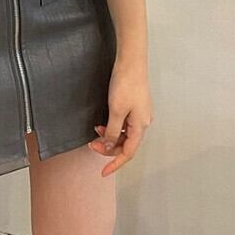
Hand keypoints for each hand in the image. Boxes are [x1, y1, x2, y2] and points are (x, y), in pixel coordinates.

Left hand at [89, 58, 153, 175]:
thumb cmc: (126, 84)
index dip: (115, 163)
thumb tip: (110, 145)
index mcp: (141, 126)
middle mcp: (143, 122)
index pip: (128, 153)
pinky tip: (103, 122)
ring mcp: (140, 113)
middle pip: (126, 144)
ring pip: (125, 134)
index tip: (103, 172)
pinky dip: (113, 126)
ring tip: (96, 131)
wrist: (131, 62)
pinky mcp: (135, 105)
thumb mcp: (116, 111)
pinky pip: (124, 123)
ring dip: (110, 136)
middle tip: (92, 145)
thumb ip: (113, 131)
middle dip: (109, 147)